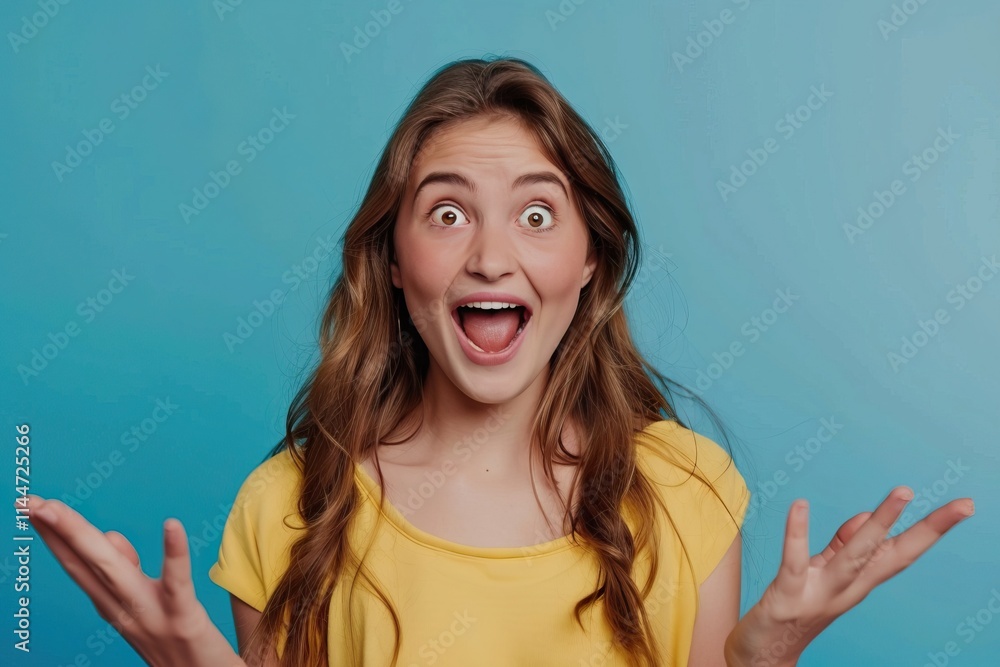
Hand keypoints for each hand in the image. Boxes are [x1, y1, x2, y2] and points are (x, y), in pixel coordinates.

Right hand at [22, 494, 244, 666]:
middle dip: (56, 532)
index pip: (77, 566)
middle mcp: (124, 612)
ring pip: (112, 570)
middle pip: (85, 565)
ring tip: (57, 508)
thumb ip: (127, 573)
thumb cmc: (178, 646)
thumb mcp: (144, 607)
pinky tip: (171, 524)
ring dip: (84, 537)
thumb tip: (110, 535)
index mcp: (114, 608)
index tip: (32, 507)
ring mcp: (151, 616)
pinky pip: (177, 583)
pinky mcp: (184, 620)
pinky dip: (173, 553)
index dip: (54, 537)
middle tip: (29, 501)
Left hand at [725, 486, 974, 666]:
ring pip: (854, 558)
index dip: (933, 530)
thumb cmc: (797, 606)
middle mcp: (848, 590)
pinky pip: (794, 561)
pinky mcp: (787, 595)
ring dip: (878, 526)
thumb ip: (843, 544)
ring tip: (902, 494)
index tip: (965, 506)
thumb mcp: (825, 572)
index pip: (903, 552)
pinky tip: (799, 505)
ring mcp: (820, 594)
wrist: (765, 655)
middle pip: (892, 556)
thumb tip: (865, 517)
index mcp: (860, 582)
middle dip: (926, 529)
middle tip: (961, 505)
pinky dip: (797, 533)